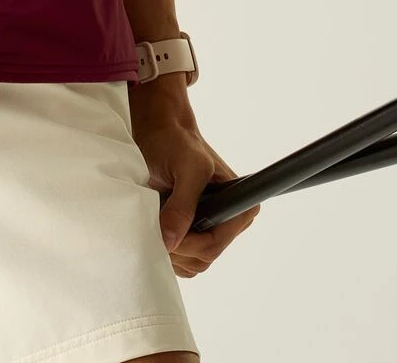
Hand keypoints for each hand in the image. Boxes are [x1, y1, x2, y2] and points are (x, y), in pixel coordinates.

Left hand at [128, 79, 260, 276]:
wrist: (159, 134)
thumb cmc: (177, 142)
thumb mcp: (186, 167)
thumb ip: (182, 204)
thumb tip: (171, 241)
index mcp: (240, 204)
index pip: (216, 244)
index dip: (190, 243)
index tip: (169, 228)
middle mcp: (229, 221)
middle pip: (203, 257)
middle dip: (177, 246)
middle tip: (157, 221)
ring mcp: (210, 229)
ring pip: (191, 263)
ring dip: (169, 249)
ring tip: (157, 218)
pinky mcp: (194, 233)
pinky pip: (182, 259)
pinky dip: (166, 249)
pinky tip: (157, 225)